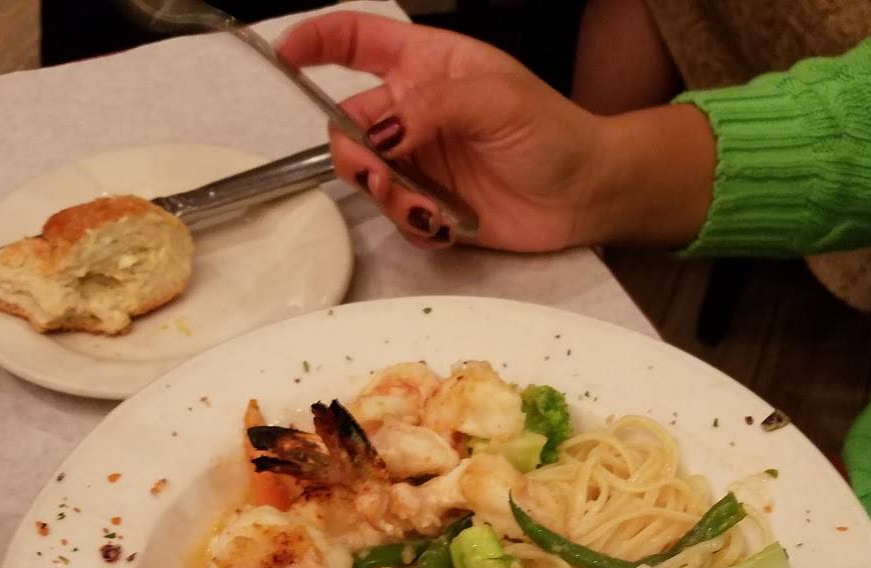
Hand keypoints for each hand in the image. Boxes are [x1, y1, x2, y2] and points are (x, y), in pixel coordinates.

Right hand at [277, 11, 614, 252]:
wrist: (585, 196)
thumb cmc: (552, 132)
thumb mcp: (494, 100)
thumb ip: (431, 107)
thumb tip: (380, 130)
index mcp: (429, 66)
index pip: (358, 40)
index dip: (317, 41)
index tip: (286, 54)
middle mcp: (417, 112)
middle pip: (351, 124)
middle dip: (355, 153)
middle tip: (378, 175)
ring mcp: (422, 161)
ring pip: (369, 178)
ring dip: (386, 196)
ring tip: (425, 208)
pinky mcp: (432, 206)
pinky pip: (397, 216)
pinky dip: (412, 224)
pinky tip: (443, 223)